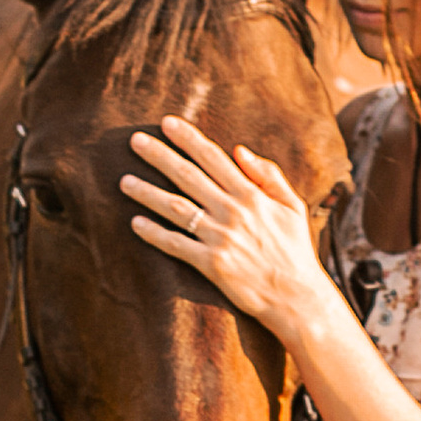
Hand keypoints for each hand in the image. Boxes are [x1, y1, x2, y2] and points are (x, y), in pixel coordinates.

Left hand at [122, 117, 329, 343]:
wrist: (296, 297)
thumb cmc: (294, 250)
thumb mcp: (292, 206)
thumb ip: (269, 175)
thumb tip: (239, 150)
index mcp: (251, 195)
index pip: (213, 158)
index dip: (188, 139)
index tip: (166, 123)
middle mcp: (233, 212)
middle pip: (188, 176)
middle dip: (160, 156)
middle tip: (135, 141)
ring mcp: (220, 238)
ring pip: (176, 208)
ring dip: (148, 193)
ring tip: (124, 181)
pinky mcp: (211, 264)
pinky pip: (176, 245)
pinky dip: (154, 234)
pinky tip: (135, 223)